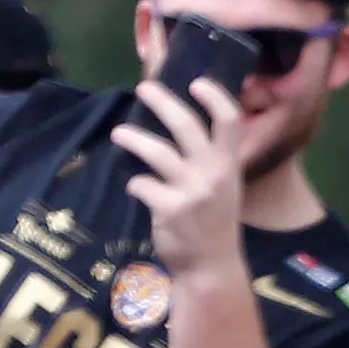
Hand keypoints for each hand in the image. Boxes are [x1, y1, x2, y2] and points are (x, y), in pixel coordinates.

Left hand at [115, 76, 254, 277]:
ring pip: (157, 152)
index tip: (196, 81)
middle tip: (143, 88)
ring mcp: (192, 191)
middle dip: (162, 102)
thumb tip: (176, 121)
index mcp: (229, 163)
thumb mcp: (223, 185)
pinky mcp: (169, 209)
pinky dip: (135, 183)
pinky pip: (142, 185)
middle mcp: (214, 173)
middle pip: (186, 125)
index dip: (214, 96)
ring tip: (119, 133)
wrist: (210, 266)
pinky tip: (135, 186)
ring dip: (133, 138)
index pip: (229, 120)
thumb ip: (208, 157)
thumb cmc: (214, 220)